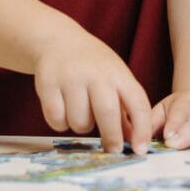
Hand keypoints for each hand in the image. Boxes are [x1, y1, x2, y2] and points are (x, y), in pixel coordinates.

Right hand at [33, 23, 155, 152]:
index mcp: (118, 72)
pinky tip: (63, 110)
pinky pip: (56, 119)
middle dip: (111, 137)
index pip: (137, 102)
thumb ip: (125, 110)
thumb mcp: (115, 79)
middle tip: (113, 150)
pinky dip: (60, 123)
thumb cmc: (93, 66)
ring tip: (80, 113)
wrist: (58, 40)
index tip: (141, 149)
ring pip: (79, 121)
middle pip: (107, 111)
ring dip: (82, 127)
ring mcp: (70, 76)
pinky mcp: (47, 83)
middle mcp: (95, 72)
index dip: (142, 128)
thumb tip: (135, 143)